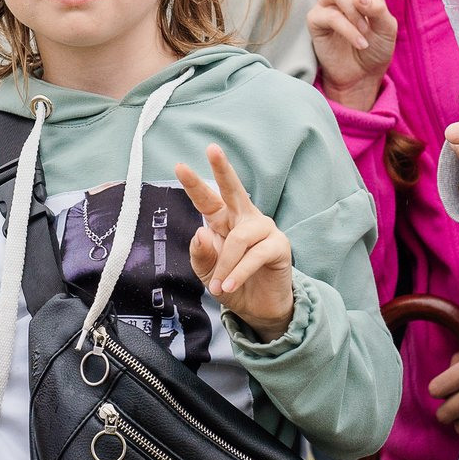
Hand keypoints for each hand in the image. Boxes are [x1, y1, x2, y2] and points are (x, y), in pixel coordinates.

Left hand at [178, 144, 295, 340]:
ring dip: (225, 265)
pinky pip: (255, 255)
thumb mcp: (207, 273)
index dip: (194, 184)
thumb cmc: (232, 285)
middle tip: (212, 150)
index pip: (208, 199)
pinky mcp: (279, 246)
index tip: (179, 166)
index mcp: (224, 221)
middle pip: (234, 190)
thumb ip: (201, 254)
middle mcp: (245, 219)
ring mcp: (264, 230)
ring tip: (217, 287)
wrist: (259, 310)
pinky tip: (229, 287)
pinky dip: (239, 272)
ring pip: (240, 238)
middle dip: (222, 169)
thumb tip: (200, 232)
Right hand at [302, 0, 397, 109]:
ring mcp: (328, 1)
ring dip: (356, 13)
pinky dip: (349, 29)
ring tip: (365, 33)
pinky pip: (333, 15)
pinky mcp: (317, 18)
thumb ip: (378, 9)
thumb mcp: (388, 28)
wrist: (361, 74)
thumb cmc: (377, 48)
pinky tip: (358, 41)